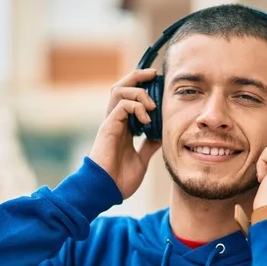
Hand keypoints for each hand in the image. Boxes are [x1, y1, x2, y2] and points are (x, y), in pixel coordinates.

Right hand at [89, 68, 160, 198]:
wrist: (106, 191)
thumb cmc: (119, 179)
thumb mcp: (141, 159)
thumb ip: (148, 146)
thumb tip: (160, 136)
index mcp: (123, 127)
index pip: (129, 98)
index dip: (141, 86)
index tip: (157, 81)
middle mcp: (115, 121)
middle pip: (121, 87)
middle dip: (137, 76)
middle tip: (154, 73)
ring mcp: (110, 123)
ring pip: (119, 91)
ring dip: (138, 92)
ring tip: (152, 105)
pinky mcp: (108, 128)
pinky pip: (121, 106)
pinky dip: (136, 107)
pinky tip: (147, 119)